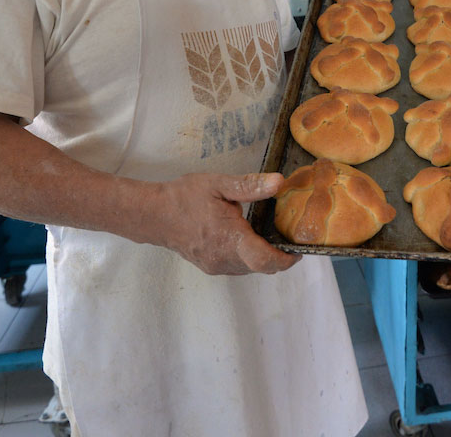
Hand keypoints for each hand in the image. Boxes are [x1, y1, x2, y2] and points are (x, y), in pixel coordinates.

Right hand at [145, 172, 300, 275]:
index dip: (286, 259)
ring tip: (270, 235)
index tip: (298, 249)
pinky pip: (237, 267)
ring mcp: (216, 266)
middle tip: (287, 236)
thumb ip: (250, 186)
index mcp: (230, 239)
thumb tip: (279, 182)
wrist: (152, 215)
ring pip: (250, 268)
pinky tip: (247, 238)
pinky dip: (248, 257)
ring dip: (263, 257)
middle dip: (278, 256)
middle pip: (262, 267)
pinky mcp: (209, 266)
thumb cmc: (184, 197)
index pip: (266, 261)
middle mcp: (225, 259)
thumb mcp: (219, 184)